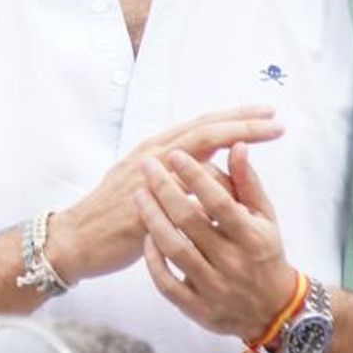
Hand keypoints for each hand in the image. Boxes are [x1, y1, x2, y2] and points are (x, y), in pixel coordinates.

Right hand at [46, 107, 282, 283]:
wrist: (78, 238)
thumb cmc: (113, 213)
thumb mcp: (142, 181)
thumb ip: (169, 169)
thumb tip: (199, 163)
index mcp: (154, 150)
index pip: (200, 127)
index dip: (234, 119)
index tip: (265, 114)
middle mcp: (152, 157)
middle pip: (204, 132)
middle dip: (242, 124)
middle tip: (275, 119)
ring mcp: (148, 179)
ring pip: (198, 156)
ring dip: (235, 149)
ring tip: (264, 143)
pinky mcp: (147, 205)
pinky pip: (184, 194)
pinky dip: (211, 187)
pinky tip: (235, 190)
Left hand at [135, 142, 294, 338]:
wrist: (273, 311)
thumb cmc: (265, 253)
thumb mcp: (264, 218)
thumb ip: (248, 182)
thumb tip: (237, 144)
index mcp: (252, 238)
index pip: (220, 202)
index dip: (196, 176)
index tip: (176, 155)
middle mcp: (233, 263)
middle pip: (190, 221)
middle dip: (164, 189)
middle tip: (147, 165)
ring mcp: (213, 288)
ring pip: (174, 249)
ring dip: (152, 219)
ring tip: (139, 193)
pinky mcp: (197, 308)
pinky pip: (166, 282)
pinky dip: (153, 258)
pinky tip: (147, 235)